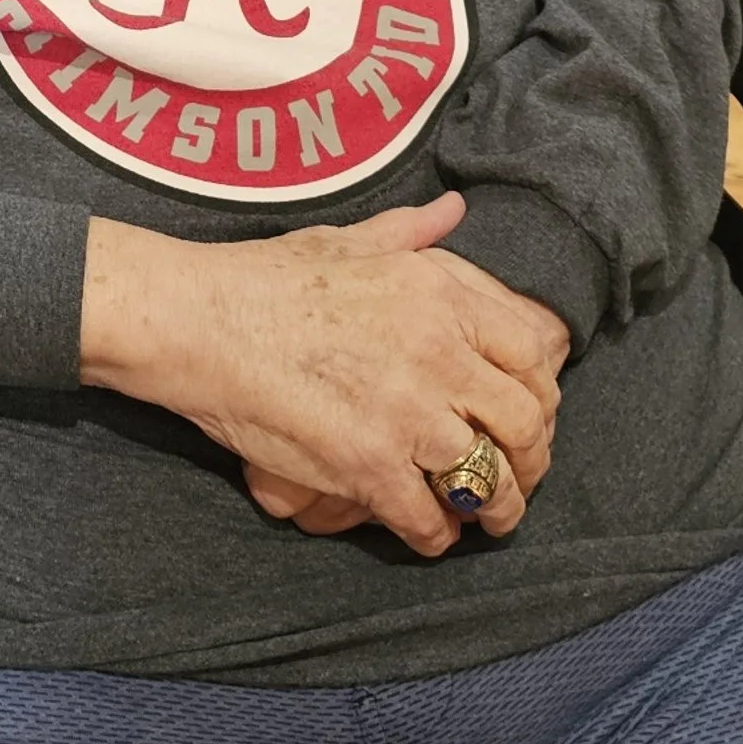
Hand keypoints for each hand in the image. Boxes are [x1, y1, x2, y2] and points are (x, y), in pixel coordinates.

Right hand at [79, 192, 569, 557]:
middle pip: (525, 422)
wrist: (200, 321)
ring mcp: (407, 414)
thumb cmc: (267, 276)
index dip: (542, 389)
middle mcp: (437, 353)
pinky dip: (435, 535)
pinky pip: (428, 518)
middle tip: (518, 475)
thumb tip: (454, 208)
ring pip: (486, 480)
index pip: (533, 351)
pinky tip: (429, 534)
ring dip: (493, 508)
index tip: (530, 411)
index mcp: (439, 295)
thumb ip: (412, 232)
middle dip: (531, 458)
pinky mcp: (368, 466)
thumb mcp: (349, 239)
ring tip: (487, 519)